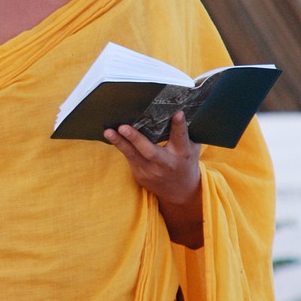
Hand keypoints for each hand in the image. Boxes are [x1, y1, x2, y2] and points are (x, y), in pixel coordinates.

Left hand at [104, 111, 203, 247]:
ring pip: (133, 155)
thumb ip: (185, 133)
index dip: (179, 125)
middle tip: (123, 127)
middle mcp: (166, 163)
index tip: (177, 113)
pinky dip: (121, 146)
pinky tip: (112, 135)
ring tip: (108, 131)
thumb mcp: (192, 148)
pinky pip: (129, 158)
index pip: (180, 138)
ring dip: (119, 142)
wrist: (181, 191)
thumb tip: (176, 109)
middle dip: (136, 139)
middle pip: (150, 151)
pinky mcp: (140, 175)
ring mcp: (151, 171)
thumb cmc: (186, 161)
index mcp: (183, 153)